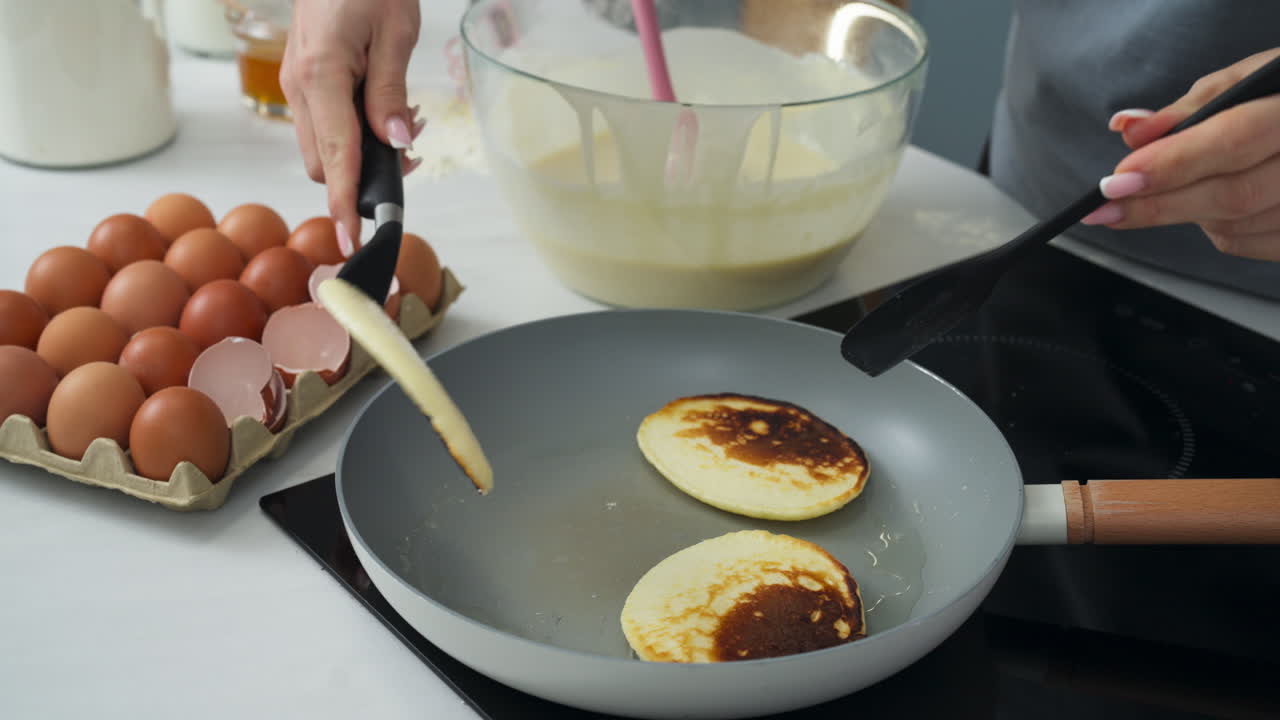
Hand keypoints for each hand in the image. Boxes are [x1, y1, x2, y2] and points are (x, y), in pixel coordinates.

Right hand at [280, 0, 423, 256]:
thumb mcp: (395, 31)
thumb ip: (391, 91)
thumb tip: (395, 142)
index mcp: (321, 75)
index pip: (335, 156)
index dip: (345, 202)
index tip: (350, 239)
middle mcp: (299, 86)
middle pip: (324, 163)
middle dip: (363, 176)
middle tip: (411, 154)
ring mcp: (296, 84)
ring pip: (323, 148)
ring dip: (361, 154)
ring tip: (404, 123)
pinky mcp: (303, 81)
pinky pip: (324, 126)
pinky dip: (353, 134)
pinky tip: (384, 111)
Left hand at [1082, 48, 1279, 261]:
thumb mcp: (1249, 80)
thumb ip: (1191, 107)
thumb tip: (1129, 129)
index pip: (1233, 141)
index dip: (1171, 164)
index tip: (1117, 179)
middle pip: (1233, 195)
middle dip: (1159, 204)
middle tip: (1107, 208)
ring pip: (1236, 225)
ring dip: (1188, 212)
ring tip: (1172, 188)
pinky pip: (1247, 244)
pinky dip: (1215, 228)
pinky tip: (1210, 206)